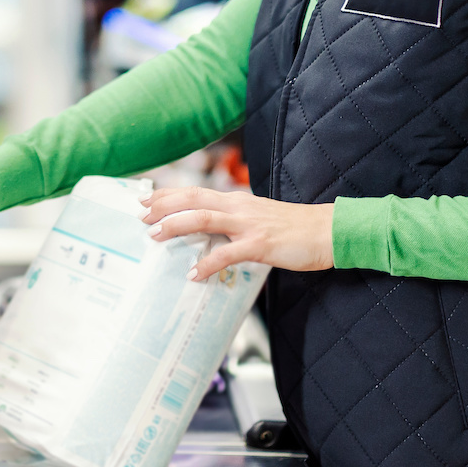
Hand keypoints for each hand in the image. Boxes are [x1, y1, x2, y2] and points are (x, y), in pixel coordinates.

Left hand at [141, 186, 335, 280]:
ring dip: (175, 225)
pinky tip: (193, 274)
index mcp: (237, 201)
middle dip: (163, 205)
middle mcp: (238, 207)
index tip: (145, 199)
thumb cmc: (295, 229)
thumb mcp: (259, 219)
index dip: (169, 195)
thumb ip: (235, 223)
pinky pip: (227, 253)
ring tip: (154, 236)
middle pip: (193, 199)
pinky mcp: (260, 245)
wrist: (328, 231)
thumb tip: (211, 236)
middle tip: (139, 214)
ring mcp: (248, 225)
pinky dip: (207, 263)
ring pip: (203, 218)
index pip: (196, 192)